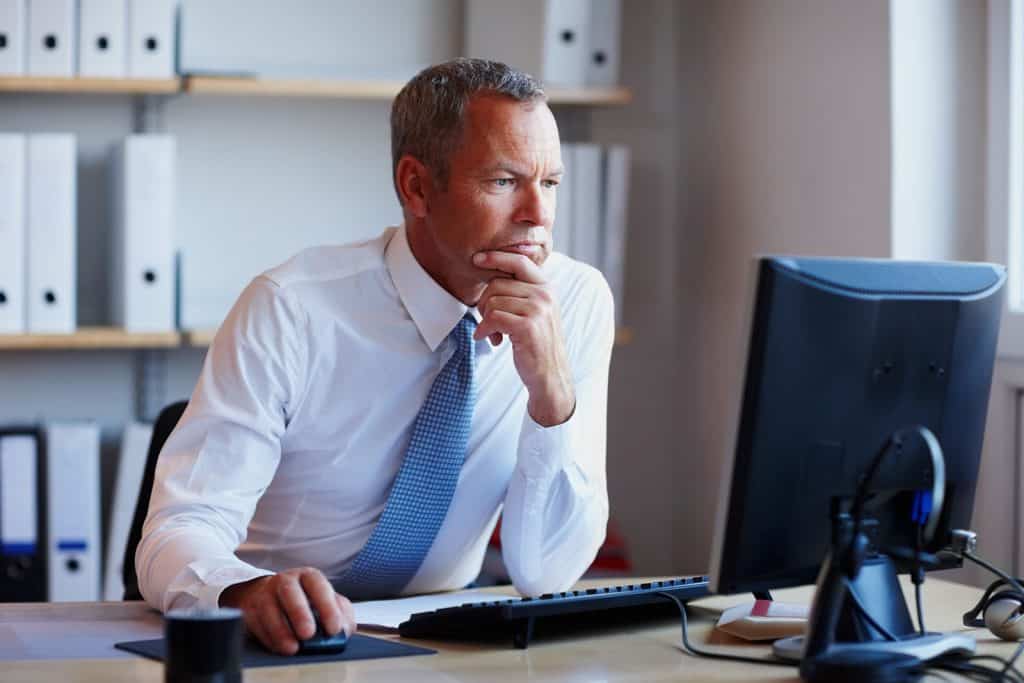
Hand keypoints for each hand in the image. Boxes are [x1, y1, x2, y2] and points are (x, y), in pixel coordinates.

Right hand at [219, 567, 356, 655]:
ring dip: (281, 630)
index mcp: (308, 577)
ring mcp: (264, 593)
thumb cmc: (304, 600)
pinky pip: (255, 623)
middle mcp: (285, 581)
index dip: (327, 607)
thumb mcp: (325, 601)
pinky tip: (279, 647)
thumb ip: (341, 612)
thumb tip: (345, 630)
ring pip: (269, 608)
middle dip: (299, 613)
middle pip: (290, 592)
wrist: (267, 595)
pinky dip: (268, 637)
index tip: (334, 628)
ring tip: (293, 647)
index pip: (318, 585)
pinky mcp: (249, 609)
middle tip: (309, 634)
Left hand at [473, 250, 574, 425]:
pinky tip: (491, 339)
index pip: (519, 261)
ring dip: (485, 320)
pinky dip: (485, 330)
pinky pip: (493, 317)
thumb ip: (520, 292)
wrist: (550, 375)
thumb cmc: (537, 344)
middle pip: (497, 284)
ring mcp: (538, 309)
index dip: (496, 257)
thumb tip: (491, 274)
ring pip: (492, 301)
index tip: (477, 259)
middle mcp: (545, 295)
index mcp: (546, 287)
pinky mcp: (528, 326)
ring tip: (495, 333)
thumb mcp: (535, 312)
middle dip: (484, 302)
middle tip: (488, 321)